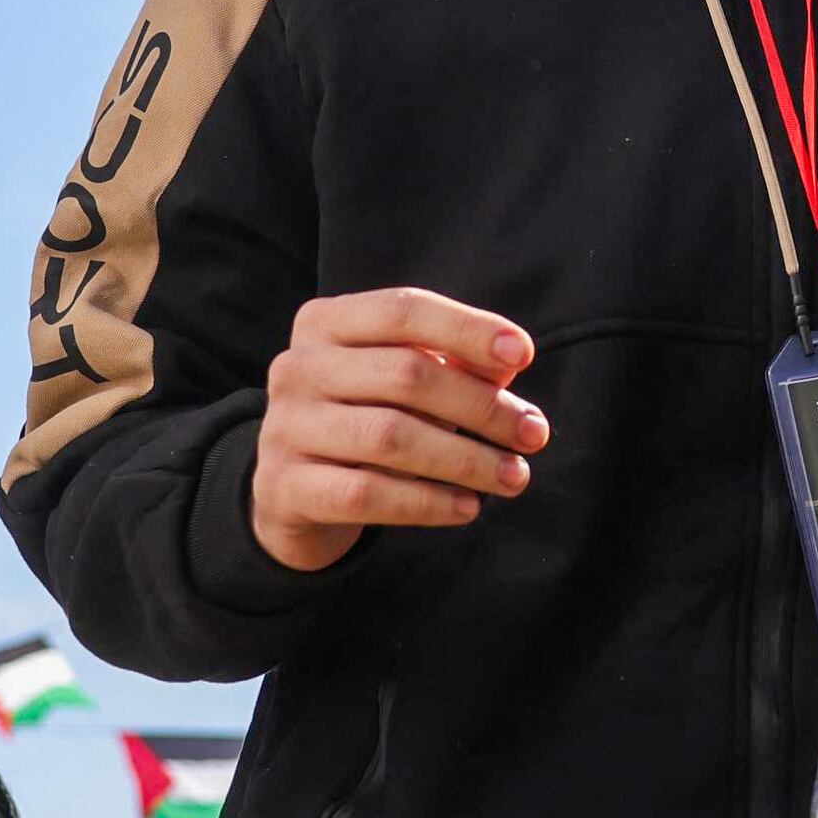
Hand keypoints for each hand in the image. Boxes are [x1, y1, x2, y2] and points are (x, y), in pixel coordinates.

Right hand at [253, 289, 549, 571]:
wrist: (296, 490)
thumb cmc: (367, 415)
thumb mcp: (404, 381)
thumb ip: (454, 364)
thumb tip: (510, 361)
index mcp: (325, 322)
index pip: (404, 310)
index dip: (467, 329)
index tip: (524, 355)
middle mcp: (297, 367)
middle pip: (407, 374)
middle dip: (482, 406)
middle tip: (534, 433)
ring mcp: (284, 427)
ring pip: (391, 438)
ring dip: (466, 459)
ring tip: (514, 476)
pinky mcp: (284, 486)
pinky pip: (367, 494)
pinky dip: (427, 502)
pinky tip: (468, 507)